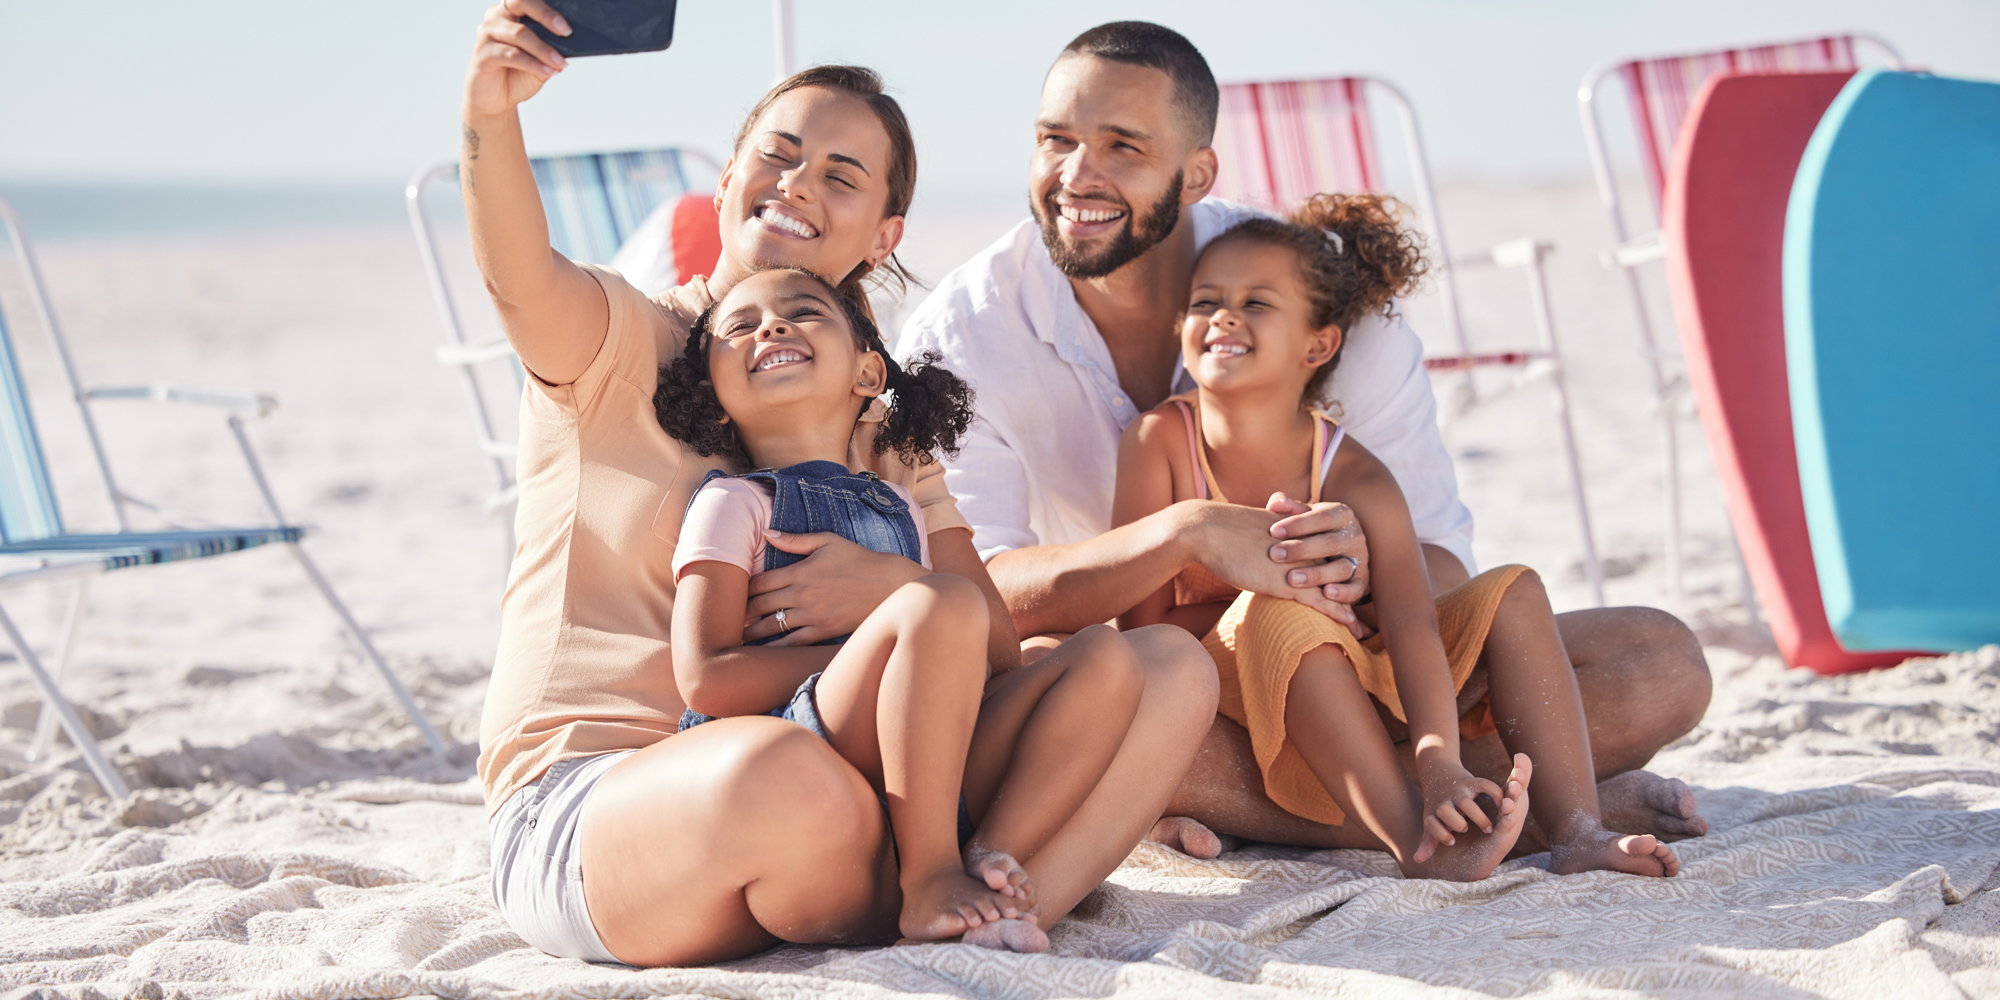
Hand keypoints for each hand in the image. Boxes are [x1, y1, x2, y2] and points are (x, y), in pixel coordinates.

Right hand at [465, 0, 570, 116]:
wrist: (495, 100)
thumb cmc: (518, 75)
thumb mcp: (541, 62)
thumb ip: (552, 50)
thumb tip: (570, 44)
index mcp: (512, 11)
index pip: (529, 0)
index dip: (548, 8)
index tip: (568, 23)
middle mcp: (497, 16)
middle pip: (521, 3)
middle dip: (546, 16)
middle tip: (566, 32)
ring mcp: (487, 33)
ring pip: (519, 33)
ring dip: (543, 49)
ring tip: (560, 62)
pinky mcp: (482, 53)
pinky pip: (511, 54)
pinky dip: (532, 63)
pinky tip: (547, 71)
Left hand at [742, 531, 928, 645]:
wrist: (888, 584)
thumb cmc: (858, 560)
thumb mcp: (827, 541)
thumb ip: (794, 540)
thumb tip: (766, 532)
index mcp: (801, 571)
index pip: (761, 582)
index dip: (743, 589)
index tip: (733, 594)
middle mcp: (803, 594)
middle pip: (761, 605)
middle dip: (743, 612)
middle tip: (728, 618)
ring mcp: (813, 615)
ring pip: (773, 626)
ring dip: (753, 632)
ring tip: (738, 636)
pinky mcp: (824, 631)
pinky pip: (793, 642)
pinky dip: (776, 647)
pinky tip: (764, 651)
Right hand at [1188, 496, 1371, 626]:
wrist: (1206, 531)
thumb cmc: (1220, 533)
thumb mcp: (1250, 529)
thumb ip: (1266, 538)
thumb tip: (1263, 547)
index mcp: (1297, 531)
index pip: (1328, 550)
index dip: (1340, 567)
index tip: (1350, 582)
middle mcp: (1303, 545)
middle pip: (1339, 568)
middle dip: (1353, 590)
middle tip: (1365, 609)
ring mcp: (1297, 563)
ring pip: (1335, 587)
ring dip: (1350, 608)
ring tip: (1361, 629)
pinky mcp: (1286, 581)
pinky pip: (1320, 600)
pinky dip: (1338, 614)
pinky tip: (1351, 625)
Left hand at [1265, 494, 1370, 604]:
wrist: (1340, 550)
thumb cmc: (1313, 530)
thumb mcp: (1304, 515)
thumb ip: (1289, 507)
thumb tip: (1275, 503)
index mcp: (1341, 515)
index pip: (1321, 517)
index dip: (1298, 524)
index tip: (1273, 531)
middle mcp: (1354, 536)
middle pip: (1330, 543)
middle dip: (1301, 550)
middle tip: (1275, 554)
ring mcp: (1360, 560)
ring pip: (1342, 568)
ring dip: (1317, 574)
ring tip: (1292, 579)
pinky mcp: (1362, 583)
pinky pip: (1355, 589)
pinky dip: (1343, 593)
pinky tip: (1325, 594)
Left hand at [1413, 759, 1505, 862]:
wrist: (1438, 773)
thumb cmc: (1438, 805)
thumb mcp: (1431, 821)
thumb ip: (1429, 842)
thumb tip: (1417, 861)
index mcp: (1435, 813)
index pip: (1431, 823)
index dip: (1440, 834)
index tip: (1452, 841)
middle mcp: (1446, 801)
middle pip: (1445, 811)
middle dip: (1457, 824)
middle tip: (1469, 831)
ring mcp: (1458, 791)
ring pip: (1465, 802)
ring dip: (1477, 816)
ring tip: (1489, 829)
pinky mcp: (1471, 781)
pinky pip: (1484, 785)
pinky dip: (1494, 793)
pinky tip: (1501, 805)